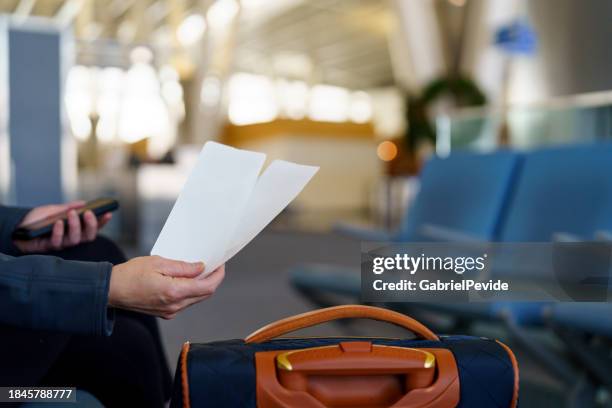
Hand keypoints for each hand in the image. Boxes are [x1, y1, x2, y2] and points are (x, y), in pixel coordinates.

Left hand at [13, 201, 111, 252]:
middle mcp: (71, 238)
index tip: (108, 213)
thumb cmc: (38, 219)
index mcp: (76, 229)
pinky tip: (58, 223)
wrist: (18, 226)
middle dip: (91, 225)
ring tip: (71, 214)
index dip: (102, 222)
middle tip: (88, 213)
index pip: (94, 227)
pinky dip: (59, 232)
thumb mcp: (54, 209)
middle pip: (88, 236)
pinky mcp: (49, 247)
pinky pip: (57, 242)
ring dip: (75, 226)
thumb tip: (84, 203)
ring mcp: (61, 243)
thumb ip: (69, 207)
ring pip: (75, 240)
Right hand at [108, 256, 224, 318]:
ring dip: (202, 286)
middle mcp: (175, 305)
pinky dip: (191, 291)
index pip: (207, 286)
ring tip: (202, 270)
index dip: (218, 275)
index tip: (221, 264)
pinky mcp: (166, 313)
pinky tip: (188, 279)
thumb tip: (201, 268)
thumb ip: (183, 267)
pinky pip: (186, 302)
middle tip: (214, 264)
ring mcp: (170, 311)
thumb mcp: (158, 263)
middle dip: (212, 279)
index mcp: (174, 291)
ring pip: (196, 299)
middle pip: (205, 294)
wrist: (111, 291)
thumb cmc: (131, 274)